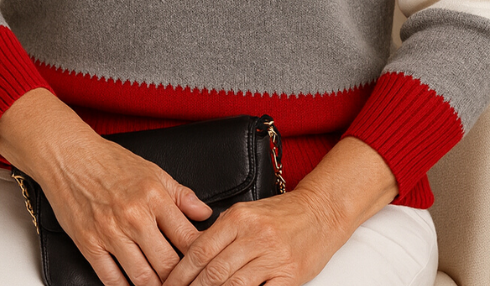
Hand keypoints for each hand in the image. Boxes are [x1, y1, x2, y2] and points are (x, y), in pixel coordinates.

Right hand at [0, 89, 211, 285]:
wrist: (70, 156)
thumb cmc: (111, 162)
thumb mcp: (153, 171)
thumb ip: (181, 195)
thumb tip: (206, 214)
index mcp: (155, 196)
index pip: (187, 238)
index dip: (200, 257)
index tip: (205, 265)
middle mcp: (135, 216)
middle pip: (167, 264)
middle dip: (180, 278)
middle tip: (188, 282)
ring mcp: (110, 233)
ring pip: (142, 277)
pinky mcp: (89, 245)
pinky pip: (111, 279)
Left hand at [161, 136, 397, 285]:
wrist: (322, 211)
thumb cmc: (283, 213)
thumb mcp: (248, 212)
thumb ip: (223, 232)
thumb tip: (193, 256)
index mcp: (240, 217)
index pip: (200, 249)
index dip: (180, 273)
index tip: (167, 285)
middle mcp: (255, 235)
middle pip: (213, 271)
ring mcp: (273, 257)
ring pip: (232, 285)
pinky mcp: (289, 276)